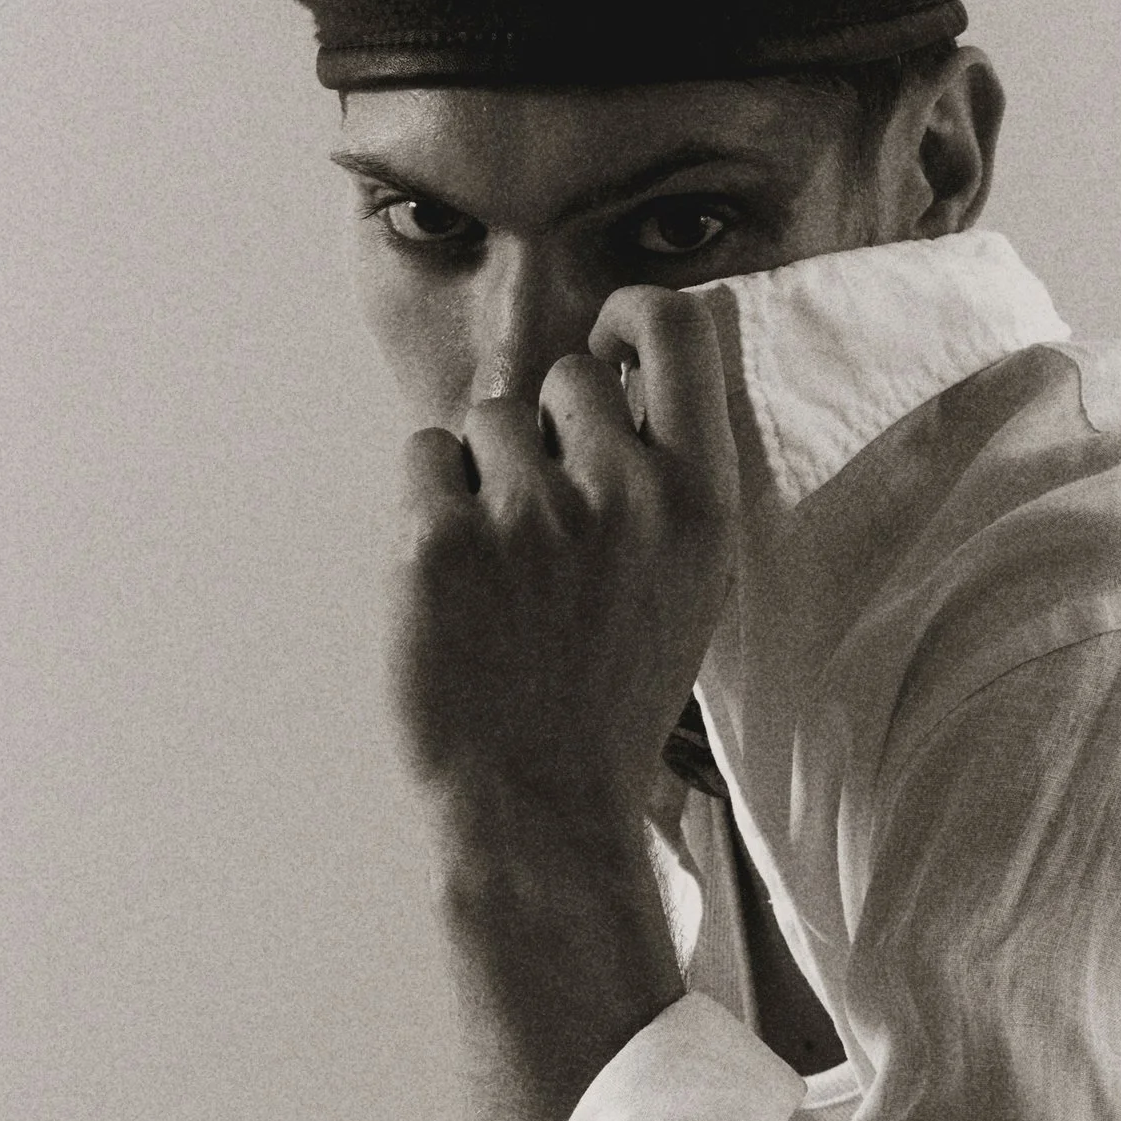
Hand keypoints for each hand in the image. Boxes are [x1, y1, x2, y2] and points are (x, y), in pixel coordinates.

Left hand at [388, 286, 739, 848]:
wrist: (541, 803)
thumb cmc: (612, 697)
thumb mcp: (691, 587)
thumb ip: (669, 480)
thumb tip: (619, 374)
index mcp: (697, 503)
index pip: (678, 329)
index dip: (632, 317)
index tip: (609, 351)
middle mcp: (621, 492)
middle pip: (564, 377)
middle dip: (546, 431)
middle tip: (547, 525)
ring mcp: (527, 513)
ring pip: (487, 418)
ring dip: (485, 476)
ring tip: (505, 570)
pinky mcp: (438, 538)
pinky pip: (424, 456)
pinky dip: (430, 505)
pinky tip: (458, 578)